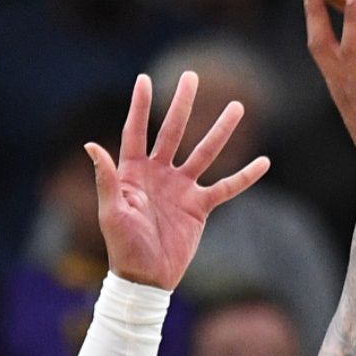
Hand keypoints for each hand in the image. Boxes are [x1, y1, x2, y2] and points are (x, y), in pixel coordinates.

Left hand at [88, 70, 271, 290]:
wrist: (146, 279)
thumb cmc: (122, 247)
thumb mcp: (111, 212)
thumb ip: (107, 179)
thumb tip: (91, 145)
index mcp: (133, 172)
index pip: (137, 131)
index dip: (140, 106)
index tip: (144, 79)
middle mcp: (159, 174)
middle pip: (173, 132)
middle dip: (182, 104)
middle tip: (192, 77)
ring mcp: (182, 188)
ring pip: (205, 153)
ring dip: (220, 131)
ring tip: (237, 106)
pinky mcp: (200, 207)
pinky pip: (226, 188)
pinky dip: (245, 177)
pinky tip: (264, 162)